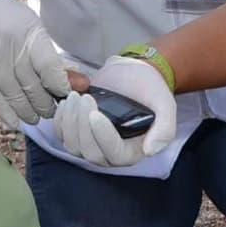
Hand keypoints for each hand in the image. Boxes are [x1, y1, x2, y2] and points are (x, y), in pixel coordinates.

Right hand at [0, 0, 71, 127]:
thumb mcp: (27, 26)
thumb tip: (79, 81)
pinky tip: (15, 121)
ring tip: (35, 118)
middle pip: (34, 85)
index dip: (60, 87)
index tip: (64, 95)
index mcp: (30, 31)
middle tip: (51, 112)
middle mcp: (12, 45)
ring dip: (27, 111)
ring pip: (15, 95)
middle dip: (45, 104)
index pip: (50, 68)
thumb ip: (48, 54)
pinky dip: (6, 113)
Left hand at [54, 56, 176, 167]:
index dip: (103, 137)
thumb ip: (165, 128)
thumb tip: (149, 151)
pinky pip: (62, 135)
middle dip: (83, 126)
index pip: (114, 154)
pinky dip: (60, 120)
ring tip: (75, 96)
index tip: (96, 113)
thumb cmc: (150, 89)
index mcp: (133, 150)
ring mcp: (92, 142)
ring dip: (70, 122)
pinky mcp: (77, 131)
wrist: (133, 72)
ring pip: (73, 146)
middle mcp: (111, 152)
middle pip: (90, 152)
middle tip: (85, 98)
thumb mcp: (165, 104)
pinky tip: (66, 102)